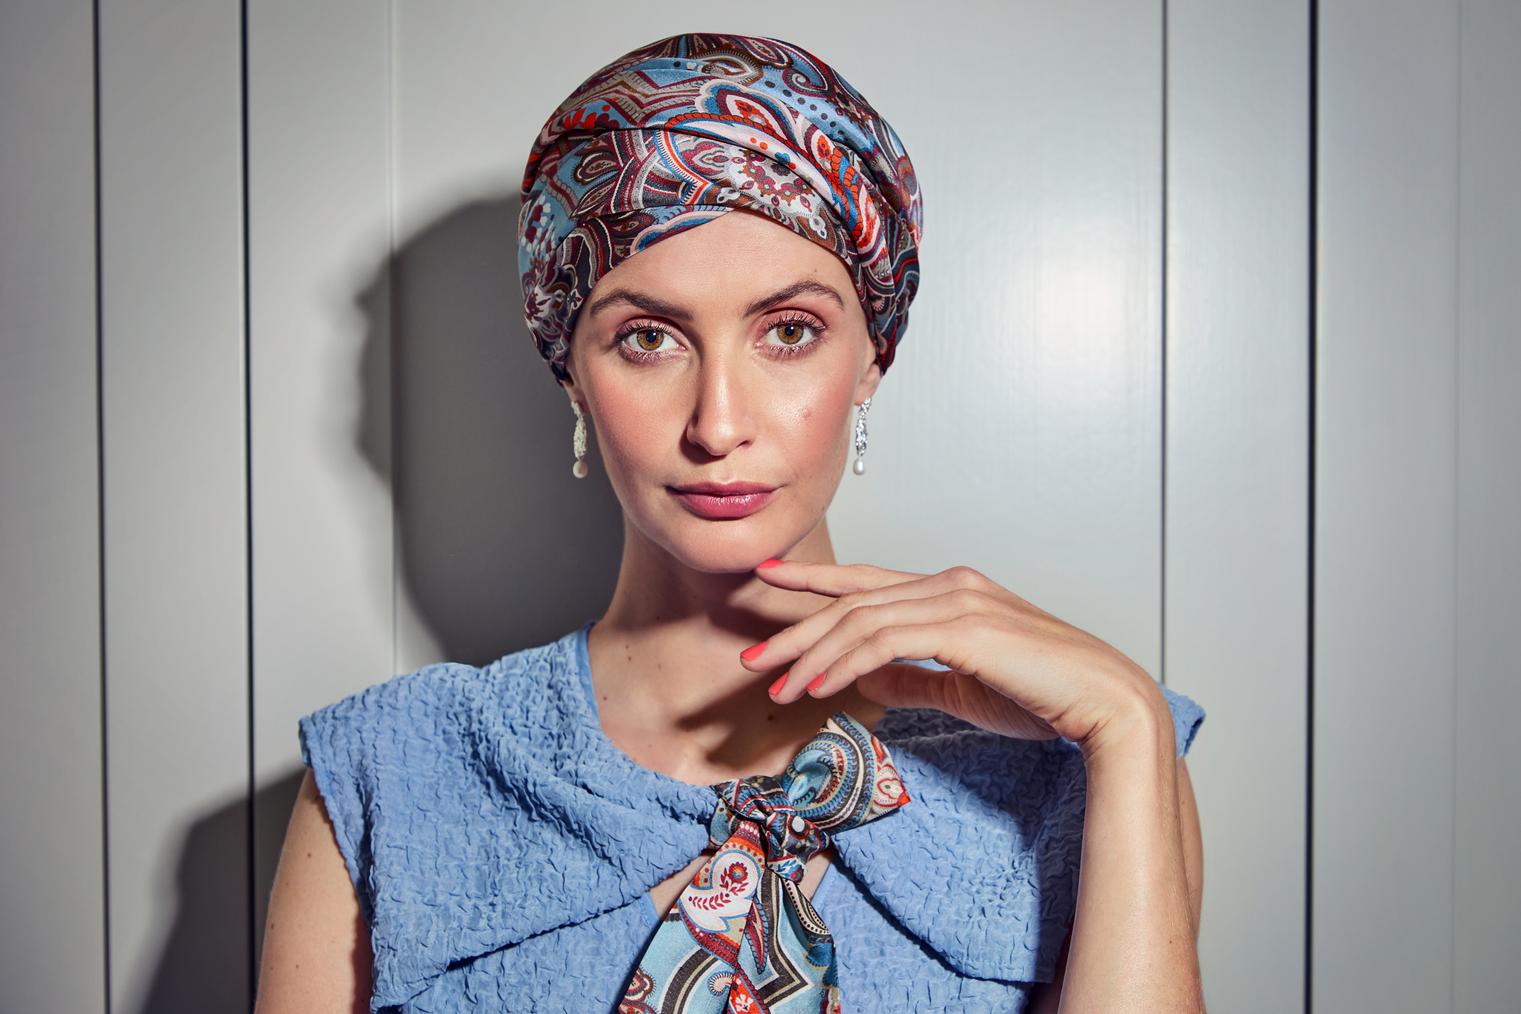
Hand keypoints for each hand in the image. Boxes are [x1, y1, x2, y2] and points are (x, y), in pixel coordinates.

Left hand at [740, 559, 1166, 750]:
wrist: (1104, 703)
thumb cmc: (1044, 697)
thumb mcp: (962, 688)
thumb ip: (912, 677)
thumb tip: (864, 678)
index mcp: (950, 591)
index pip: (867, 581)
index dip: (815, 580)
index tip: (769, 578)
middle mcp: (949, 584)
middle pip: (853, 600)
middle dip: (796, 628)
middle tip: (752, 655)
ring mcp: (957, 600)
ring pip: (861, 619)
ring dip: (812, 655)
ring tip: (777, 685)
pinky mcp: (963, 627)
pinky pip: (884, 640)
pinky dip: (845, 662)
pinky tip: (819, 686)